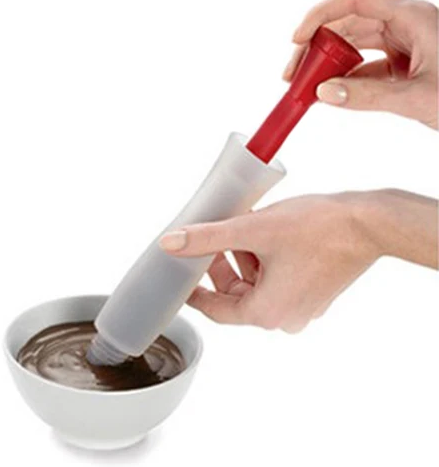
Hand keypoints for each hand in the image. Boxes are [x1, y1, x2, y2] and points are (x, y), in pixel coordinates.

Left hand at [160, 190, 437, 332]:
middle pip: (236, 294)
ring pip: (256, 284)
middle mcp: (285, 318)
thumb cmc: (317, 227)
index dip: (195, 291)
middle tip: (214, 238)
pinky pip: (277, 281)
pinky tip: (264, 235)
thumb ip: (207, 238)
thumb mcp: (252, 228)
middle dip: (222, 264)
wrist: (369, 222)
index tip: (182, 276)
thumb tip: (171, 243)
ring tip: (242, 228)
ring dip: (244, 258)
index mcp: (267, 312)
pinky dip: (264, 261)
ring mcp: (302, 307)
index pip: (216, 309)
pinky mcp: (314, 293)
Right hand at [283, 0, 437, 128]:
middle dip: (316, 46)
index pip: (355, 0)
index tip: (297, 40)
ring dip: (327, 63)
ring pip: (353, 43)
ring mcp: (403, 43)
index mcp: (413, 18)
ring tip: (306, 85)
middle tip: (294, 75)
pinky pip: (364, 64)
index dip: (320, 15)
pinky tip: (330, 92)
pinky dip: (345, 78)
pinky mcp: (402, 62)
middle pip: (348, 23)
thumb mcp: (417, 98)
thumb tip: (324, 93)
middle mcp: (405, 24)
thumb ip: (367, 96)